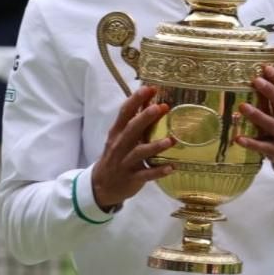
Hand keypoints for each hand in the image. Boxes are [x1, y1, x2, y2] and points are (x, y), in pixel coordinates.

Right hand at [91, 86, 175, 210]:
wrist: (101, 186)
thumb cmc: (116, 156)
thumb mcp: (120, 137)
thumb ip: (135, 120)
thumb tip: (151, 100)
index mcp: (117, 133)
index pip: (125, 113)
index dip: (136, 100)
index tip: (150, 88)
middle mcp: (120, 146)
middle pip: (132, 130)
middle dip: (145, 118)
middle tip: (160, 107)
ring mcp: (125, 163)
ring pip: (139, 153)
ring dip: (155, 146)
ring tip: (170, 140)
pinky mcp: (132, 178)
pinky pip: (146, 175)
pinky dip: (158, 171)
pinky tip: (171, 167)